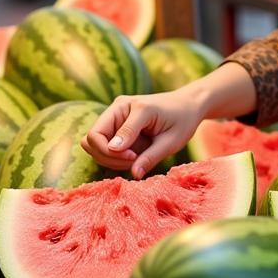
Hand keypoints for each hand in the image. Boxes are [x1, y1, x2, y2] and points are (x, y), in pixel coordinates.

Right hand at [81, 91, 204, 177]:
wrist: (187, 105)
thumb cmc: (183, 120)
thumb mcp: (172, 141)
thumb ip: (151, 157)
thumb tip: (133, 173)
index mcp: (134, 107)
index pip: (98, 135)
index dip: (112, 154)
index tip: (134, 159)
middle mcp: (119, 107)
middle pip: (91, 139)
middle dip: (108, 157)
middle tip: (134, 162)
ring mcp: (115, 114)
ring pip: (93, 143)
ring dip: (110, 158)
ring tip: (135, 159)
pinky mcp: (116, 123)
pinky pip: (104, 143)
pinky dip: (114, 155)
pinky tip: (134, 156)